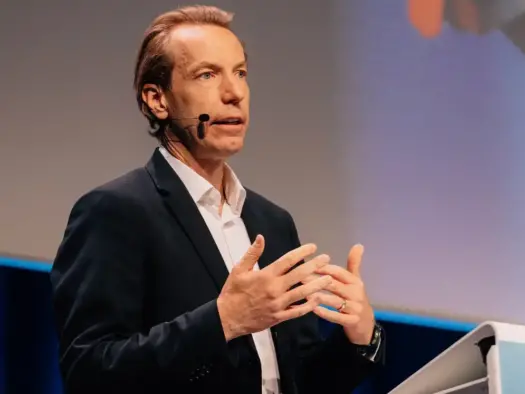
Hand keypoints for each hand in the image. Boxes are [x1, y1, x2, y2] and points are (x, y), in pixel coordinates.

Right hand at [217, 235, 332, 341]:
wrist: (227, 318)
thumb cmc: (232, 292)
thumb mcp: (238, 270)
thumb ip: (252, 253)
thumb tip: (261, 237)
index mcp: (266, 275)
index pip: (288, 260)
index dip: (302, 252)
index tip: (312, 247)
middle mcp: (275, 289)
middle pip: (299, 275)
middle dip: (315, 265)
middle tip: (326, 258)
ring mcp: (278, 304)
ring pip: (303, 293)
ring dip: (317, 284)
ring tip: (329, 278)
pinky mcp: (279, 317)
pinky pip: (298, 311)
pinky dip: (309, 306)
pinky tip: (318, 299)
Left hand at [305, 244, 374, 344]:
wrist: (366, 324)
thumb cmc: (356, 298)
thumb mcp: (356, 281)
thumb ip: (354, 263)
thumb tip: (359, 244)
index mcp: (355, 281)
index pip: (338, 272)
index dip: (323, 268)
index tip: (308, 264)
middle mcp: (356, 293)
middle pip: (334, 285)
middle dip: (317, 280)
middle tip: (300, 277)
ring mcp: (355, 308)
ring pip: (334, 301)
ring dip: (319, 296)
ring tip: (304, 293)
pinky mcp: (351, 321)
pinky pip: (336, 317)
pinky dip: (325, 313)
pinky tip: (313, 309)